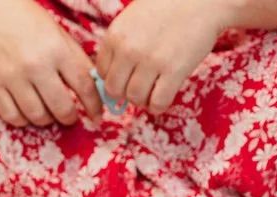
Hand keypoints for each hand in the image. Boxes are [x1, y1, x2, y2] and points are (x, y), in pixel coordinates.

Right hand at [0, 0, 101, 126]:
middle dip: (69, 117)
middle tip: (69, 117)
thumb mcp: (56, 32)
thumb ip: (73, 58)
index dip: (94, 106)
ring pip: (37, 116)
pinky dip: (22, 120)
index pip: (84, 86)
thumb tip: (91, 87)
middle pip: (62, 108)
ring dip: (46, 120)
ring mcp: (12, 76)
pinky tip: (25, 113)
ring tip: (47, 114)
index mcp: (57, 49)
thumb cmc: (23, 17)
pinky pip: (12, 116)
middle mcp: (37, 65)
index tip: (96, 116)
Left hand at [95, 0, 231, 115]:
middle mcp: (129, 49)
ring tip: (153, 91)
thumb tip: (112, 77)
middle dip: (125, 93)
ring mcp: (151, 61)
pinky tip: (163, 98)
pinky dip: (158, 106)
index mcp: (115, 35)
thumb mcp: (132, 19)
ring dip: (143, 101)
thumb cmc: (167, 8)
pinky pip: (158, 102)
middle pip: (114, 90)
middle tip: (140, 87)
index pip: (102, 73)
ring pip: (135, 98)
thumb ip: (119, 44)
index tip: (128, 76)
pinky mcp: (174, 70)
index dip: (115, 78)